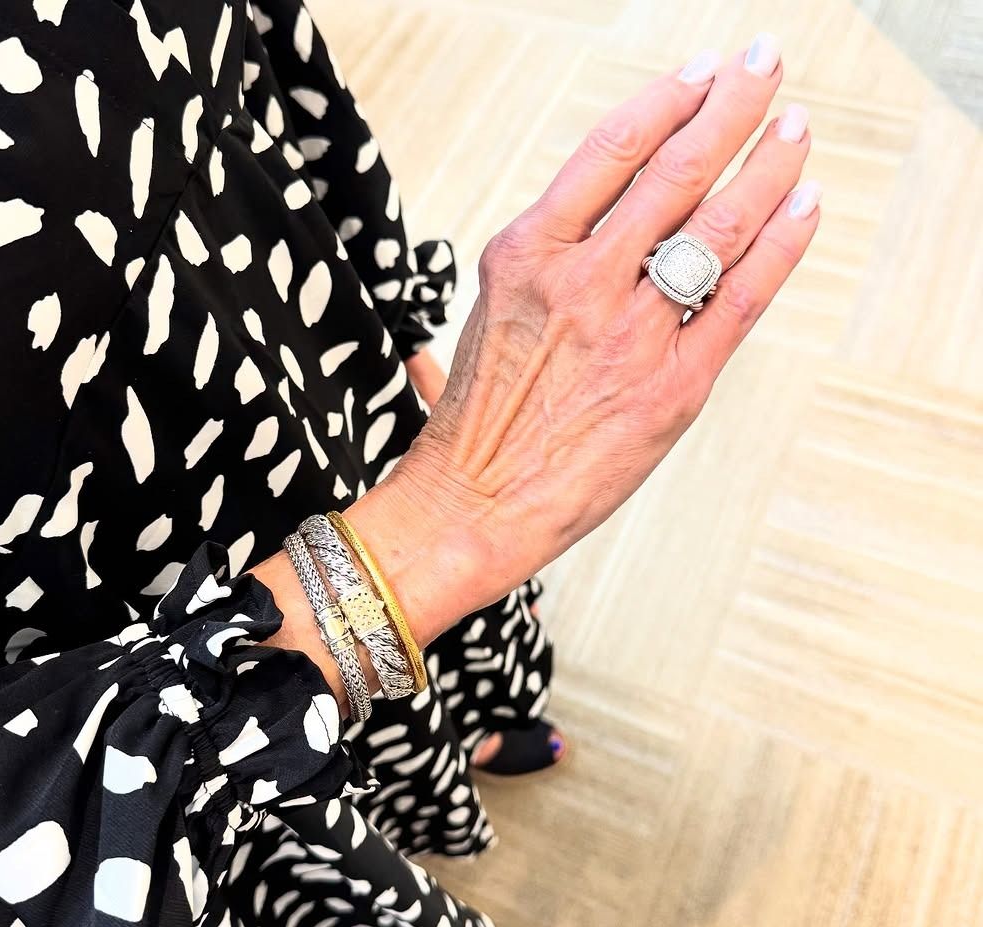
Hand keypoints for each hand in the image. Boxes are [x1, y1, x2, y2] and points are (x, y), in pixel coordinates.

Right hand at [389, 34, 818, 621]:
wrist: (475, 505)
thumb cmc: (475, 420)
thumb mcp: (488, 317)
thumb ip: (541, 264)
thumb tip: (588, 222)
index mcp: (526, 254)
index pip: (611, 150)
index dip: (667, 101)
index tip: (700, 73)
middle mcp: (581, 281)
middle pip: (675, 173)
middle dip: (732, 108)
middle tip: (766, 66)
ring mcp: (630, 333)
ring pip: (718, 227)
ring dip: (767, 165)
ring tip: (796, 129)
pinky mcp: (672, 387)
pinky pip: (740, 300)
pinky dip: (782, 247)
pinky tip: (804, 206)